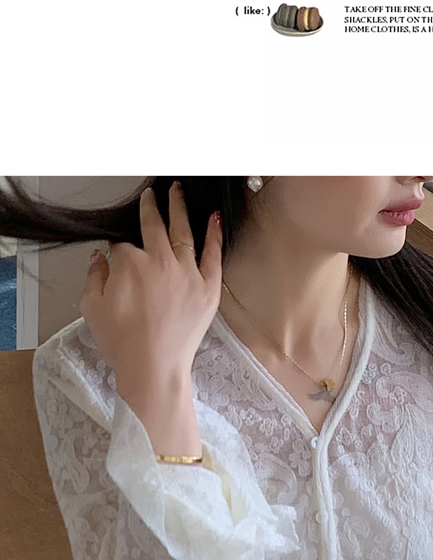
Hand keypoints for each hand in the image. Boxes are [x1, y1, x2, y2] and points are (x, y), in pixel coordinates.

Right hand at [80, 183, 222, 383]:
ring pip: (183, 231)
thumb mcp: (91, 308)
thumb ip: (94, 277)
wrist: (153, 367)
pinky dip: (214, 235)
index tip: (118, 252)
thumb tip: (100, 258)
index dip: (119, 249)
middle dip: (150, 208)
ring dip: (179, 208)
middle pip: (154, 226)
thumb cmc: (122, 343)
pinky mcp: (207, 288)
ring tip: (178, 191)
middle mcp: (160, 261)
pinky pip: (213, 255)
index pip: (123, 245)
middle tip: (151, 195)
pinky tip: (214, 218)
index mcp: (130, 263)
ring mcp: (187, 273)